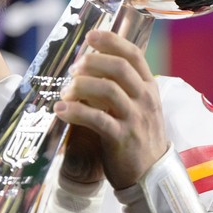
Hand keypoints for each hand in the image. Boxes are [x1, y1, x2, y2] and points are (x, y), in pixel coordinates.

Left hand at [55, 30, 167, 189]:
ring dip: (81, 85)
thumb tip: (89, 67)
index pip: (133, 55)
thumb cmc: (138, 137)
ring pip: (109, 90)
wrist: (152, 176)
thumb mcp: (138, 107)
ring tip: (65, 90)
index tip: (90, 36)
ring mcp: (135, 118)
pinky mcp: (122, 138)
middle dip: (92, 62)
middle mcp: (145, 99)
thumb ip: (122, 87)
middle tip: (73, 68)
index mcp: (149, 87)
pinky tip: (60, 110)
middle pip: (120, 68)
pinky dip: (75, 112)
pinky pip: (97, 119)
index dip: (111, 41)